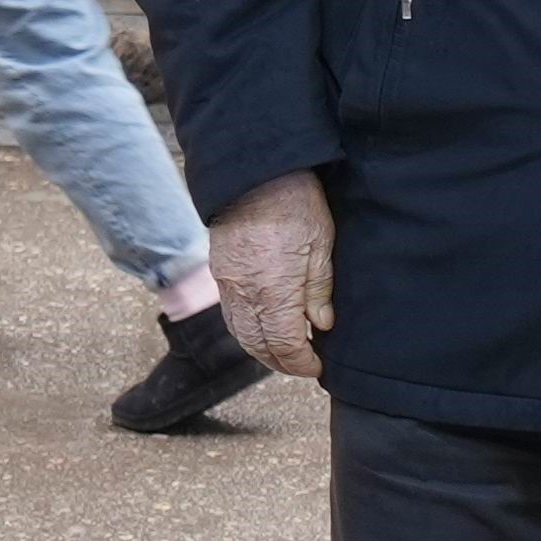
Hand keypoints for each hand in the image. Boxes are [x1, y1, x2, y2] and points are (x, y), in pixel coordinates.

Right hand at [209, 173, 335, 378]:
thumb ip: (319, 289)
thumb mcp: (321, 245)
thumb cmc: (294, 204)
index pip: (284, 345)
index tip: (316, 367)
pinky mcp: (220, 272)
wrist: (255, 174)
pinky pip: (230, 314)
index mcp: (273, 291)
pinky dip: (245, 330)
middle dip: (280, 362)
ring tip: (283, 352)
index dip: (300, 362)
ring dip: (260, 350)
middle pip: (258, 346)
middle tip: (302, 364)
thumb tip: (321, 325)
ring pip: (240, 333)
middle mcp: (245, 294)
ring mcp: (228, 284)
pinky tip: (261, 328)